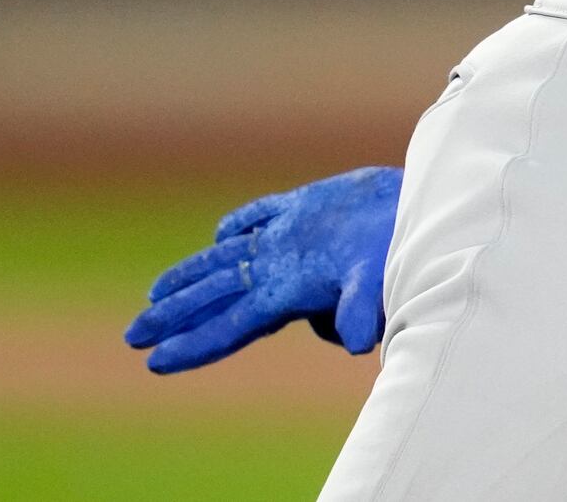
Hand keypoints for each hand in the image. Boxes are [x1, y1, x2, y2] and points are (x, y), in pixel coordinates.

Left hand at [124, 165, 401, 373]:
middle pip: (216, 295)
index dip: (192, 341)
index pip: (229, 323)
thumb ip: (361, 308)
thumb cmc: (406, 245)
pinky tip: (223, 233)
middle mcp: (284, 269)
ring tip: (155, 294)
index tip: (153, 360)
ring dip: (192, 275)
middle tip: (131, 335)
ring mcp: (293, 238)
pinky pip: (263, 217)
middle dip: (173, 315)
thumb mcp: (380, 278)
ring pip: (228, 260)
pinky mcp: (311, 207)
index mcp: (290, 290)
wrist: (436, 206)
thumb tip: (355, 343)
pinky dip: (239, 226)